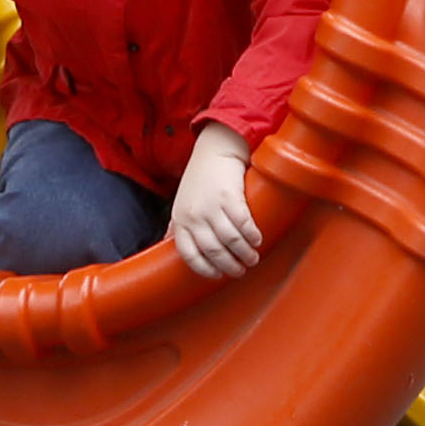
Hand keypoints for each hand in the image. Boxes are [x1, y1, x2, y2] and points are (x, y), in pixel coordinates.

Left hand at [168, 124, 260, 278]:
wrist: (215, 150)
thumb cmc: (199, 179)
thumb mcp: (181, 203)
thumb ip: (177, 225)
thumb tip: (167, 244)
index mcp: (180, 220)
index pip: (189, 254)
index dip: (205, 268)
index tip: (218, 275)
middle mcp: (194, 215)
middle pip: (213, 251)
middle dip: (230, 265)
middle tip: (242, 270)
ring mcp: (211, 206)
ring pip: (230, 240)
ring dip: (244, 253)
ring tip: (252, 258)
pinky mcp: (229, 196)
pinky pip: (243, 224)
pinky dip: (252, 235)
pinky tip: (257, 240)